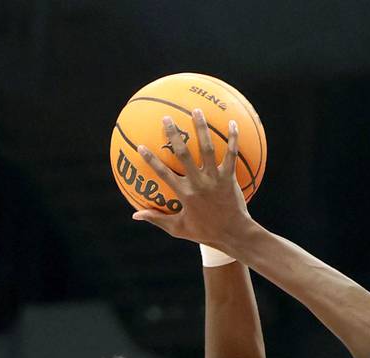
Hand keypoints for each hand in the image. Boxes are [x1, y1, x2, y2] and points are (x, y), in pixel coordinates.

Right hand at [133, 111, 249, 248]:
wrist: (234, 235)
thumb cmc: (206, 232)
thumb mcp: (179, 229)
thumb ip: (157, 220)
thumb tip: (135, 215)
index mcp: (185, 194)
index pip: (163, 174)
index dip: (151, 160)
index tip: (140, 146)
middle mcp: (199, 183)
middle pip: (183, 155)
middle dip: (174, 135)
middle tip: (167, 118)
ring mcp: (215, 179)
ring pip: (207, 149)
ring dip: (201, 128)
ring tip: (197, 110)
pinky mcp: (230, 178)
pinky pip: (232, 155)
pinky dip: (233, 139)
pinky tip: (233, 123)